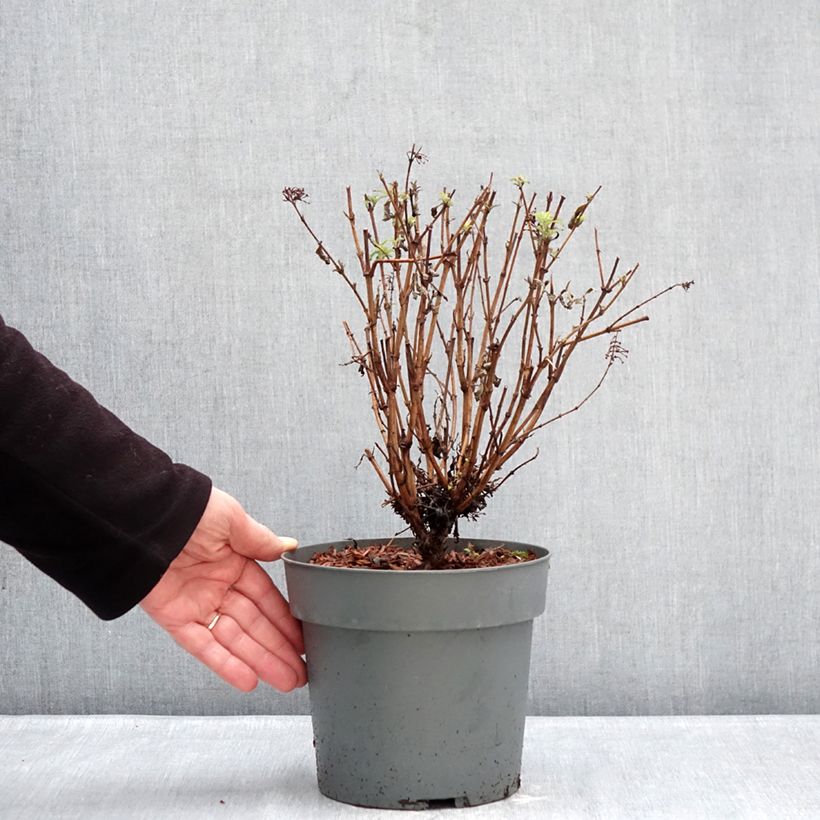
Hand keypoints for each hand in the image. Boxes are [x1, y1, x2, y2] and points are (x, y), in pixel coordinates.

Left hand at [140, 487, 305, 691]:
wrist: (143, 518)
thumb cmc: (188, 510)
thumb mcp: (232, 520)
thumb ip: (260, 541)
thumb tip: (288, 545)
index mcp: (234, 561)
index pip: (266, 598)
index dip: (285, 621)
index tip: (303, 640)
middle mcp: (217, 585)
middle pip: (254, 625)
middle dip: (278, 650)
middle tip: (301, 673)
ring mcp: (197, 604)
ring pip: (234, 640)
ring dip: (260, 662)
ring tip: (285, 681)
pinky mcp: (174, 618)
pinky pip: (203, 646)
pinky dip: (224, 664)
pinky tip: (248, 680)